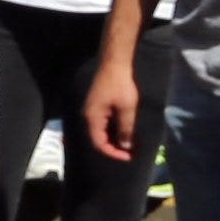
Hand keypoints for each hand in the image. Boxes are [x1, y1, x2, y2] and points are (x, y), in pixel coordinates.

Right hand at [77, 55, 140, 171]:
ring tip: (129, 144)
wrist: (114, 63)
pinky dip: (113, 130)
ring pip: (101, 131)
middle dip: (114, 147)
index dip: (113, 152)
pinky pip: (103, 123)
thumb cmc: (120, 85)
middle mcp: (89, 115)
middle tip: (130, 152)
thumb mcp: (127, 108)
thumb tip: (125, 146)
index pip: (99, 143)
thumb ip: (125, 128)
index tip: (128, 156)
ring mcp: (92, 110)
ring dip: (114, 139)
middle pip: (98, 138)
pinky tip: (124, 131)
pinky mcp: (98, 105)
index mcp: (93, 118)